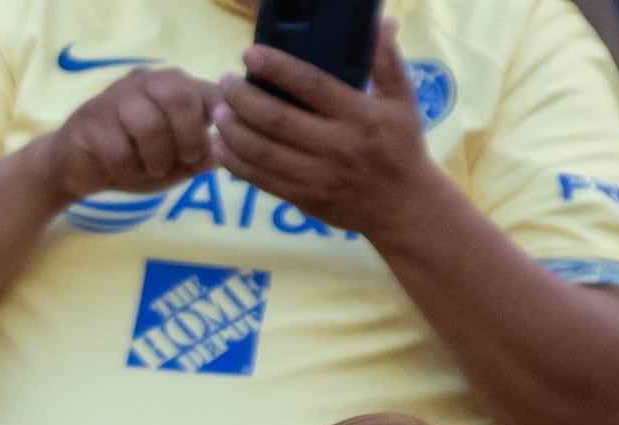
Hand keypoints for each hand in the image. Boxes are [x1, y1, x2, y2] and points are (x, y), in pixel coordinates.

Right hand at [40, 65, 217, 202]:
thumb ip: (197, 159)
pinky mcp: (90, 119)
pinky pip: (119, 151)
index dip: (219, 121)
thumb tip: (221, 155)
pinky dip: (128, 173)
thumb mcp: (171, 163)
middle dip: (189, 139)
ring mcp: (116, 97)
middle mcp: (146, 81)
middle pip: (180, 98)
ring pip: (150, 125)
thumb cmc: (129, 160)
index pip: (209, 90)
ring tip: (152, 171)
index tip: (211, 147)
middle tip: (184, 161)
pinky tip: (125, 176)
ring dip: (157, 159)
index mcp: (173, 85)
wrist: (71, 166)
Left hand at [212, 23, 437, 241]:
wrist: (402, 205)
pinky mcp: (301, 197)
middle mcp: (336, 145)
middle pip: (276, 119)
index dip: (277, 68)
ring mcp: (316, 174)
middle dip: (242, 99)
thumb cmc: (401, 145)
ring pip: (261, 152)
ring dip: (232, 130)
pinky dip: (234, 162)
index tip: (250, 55)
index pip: (311, 85)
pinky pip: (259, 179)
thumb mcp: (402, 100)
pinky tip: (220, 146)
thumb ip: (386, 62)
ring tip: (216, 111)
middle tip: (225, 83)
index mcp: (359, 115)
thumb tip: (380, 24)